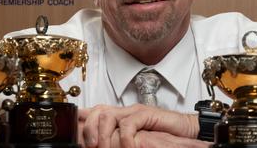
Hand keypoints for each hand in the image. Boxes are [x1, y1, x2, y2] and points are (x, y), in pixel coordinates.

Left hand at [79, 104, 199, 147]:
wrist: (184, 130)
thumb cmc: (162, 136)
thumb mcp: (134, 139)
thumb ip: (117, 140)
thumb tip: (101, 146)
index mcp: (120, 117)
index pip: (95, 112)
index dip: (81, 118)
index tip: (72, 130)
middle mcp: (124, 112)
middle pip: (97, 111)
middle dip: (89, 128)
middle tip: (90, 145)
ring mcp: (134, 111)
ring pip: (108, 115)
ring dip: (102, 134)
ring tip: (103, 147)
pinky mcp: (146, 114)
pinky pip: (128, 123)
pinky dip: (124, 137)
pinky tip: (126, 146)